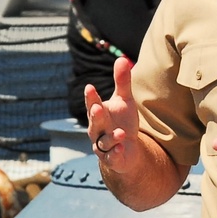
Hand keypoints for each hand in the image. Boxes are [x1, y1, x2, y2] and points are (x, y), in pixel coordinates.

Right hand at [85, 57, 140, 172]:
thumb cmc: (122, 121)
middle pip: (95, 123)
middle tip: (97, 108)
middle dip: (96, 116)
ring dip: (111, 137)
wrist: (127, 149)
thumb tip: (121, 58)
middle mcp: (98, 130)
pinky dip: (116, 153)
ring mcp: (103, 146)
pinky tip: (122, 148)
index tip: (89, 87)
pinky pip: (112, 157)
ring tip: (121, 133)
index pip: (93, 104)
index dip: (91, 98)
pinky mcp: (112, 159)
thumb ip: (122, 82)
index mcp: (99, 114)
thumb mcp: (125, 101)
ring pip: (103, 142)